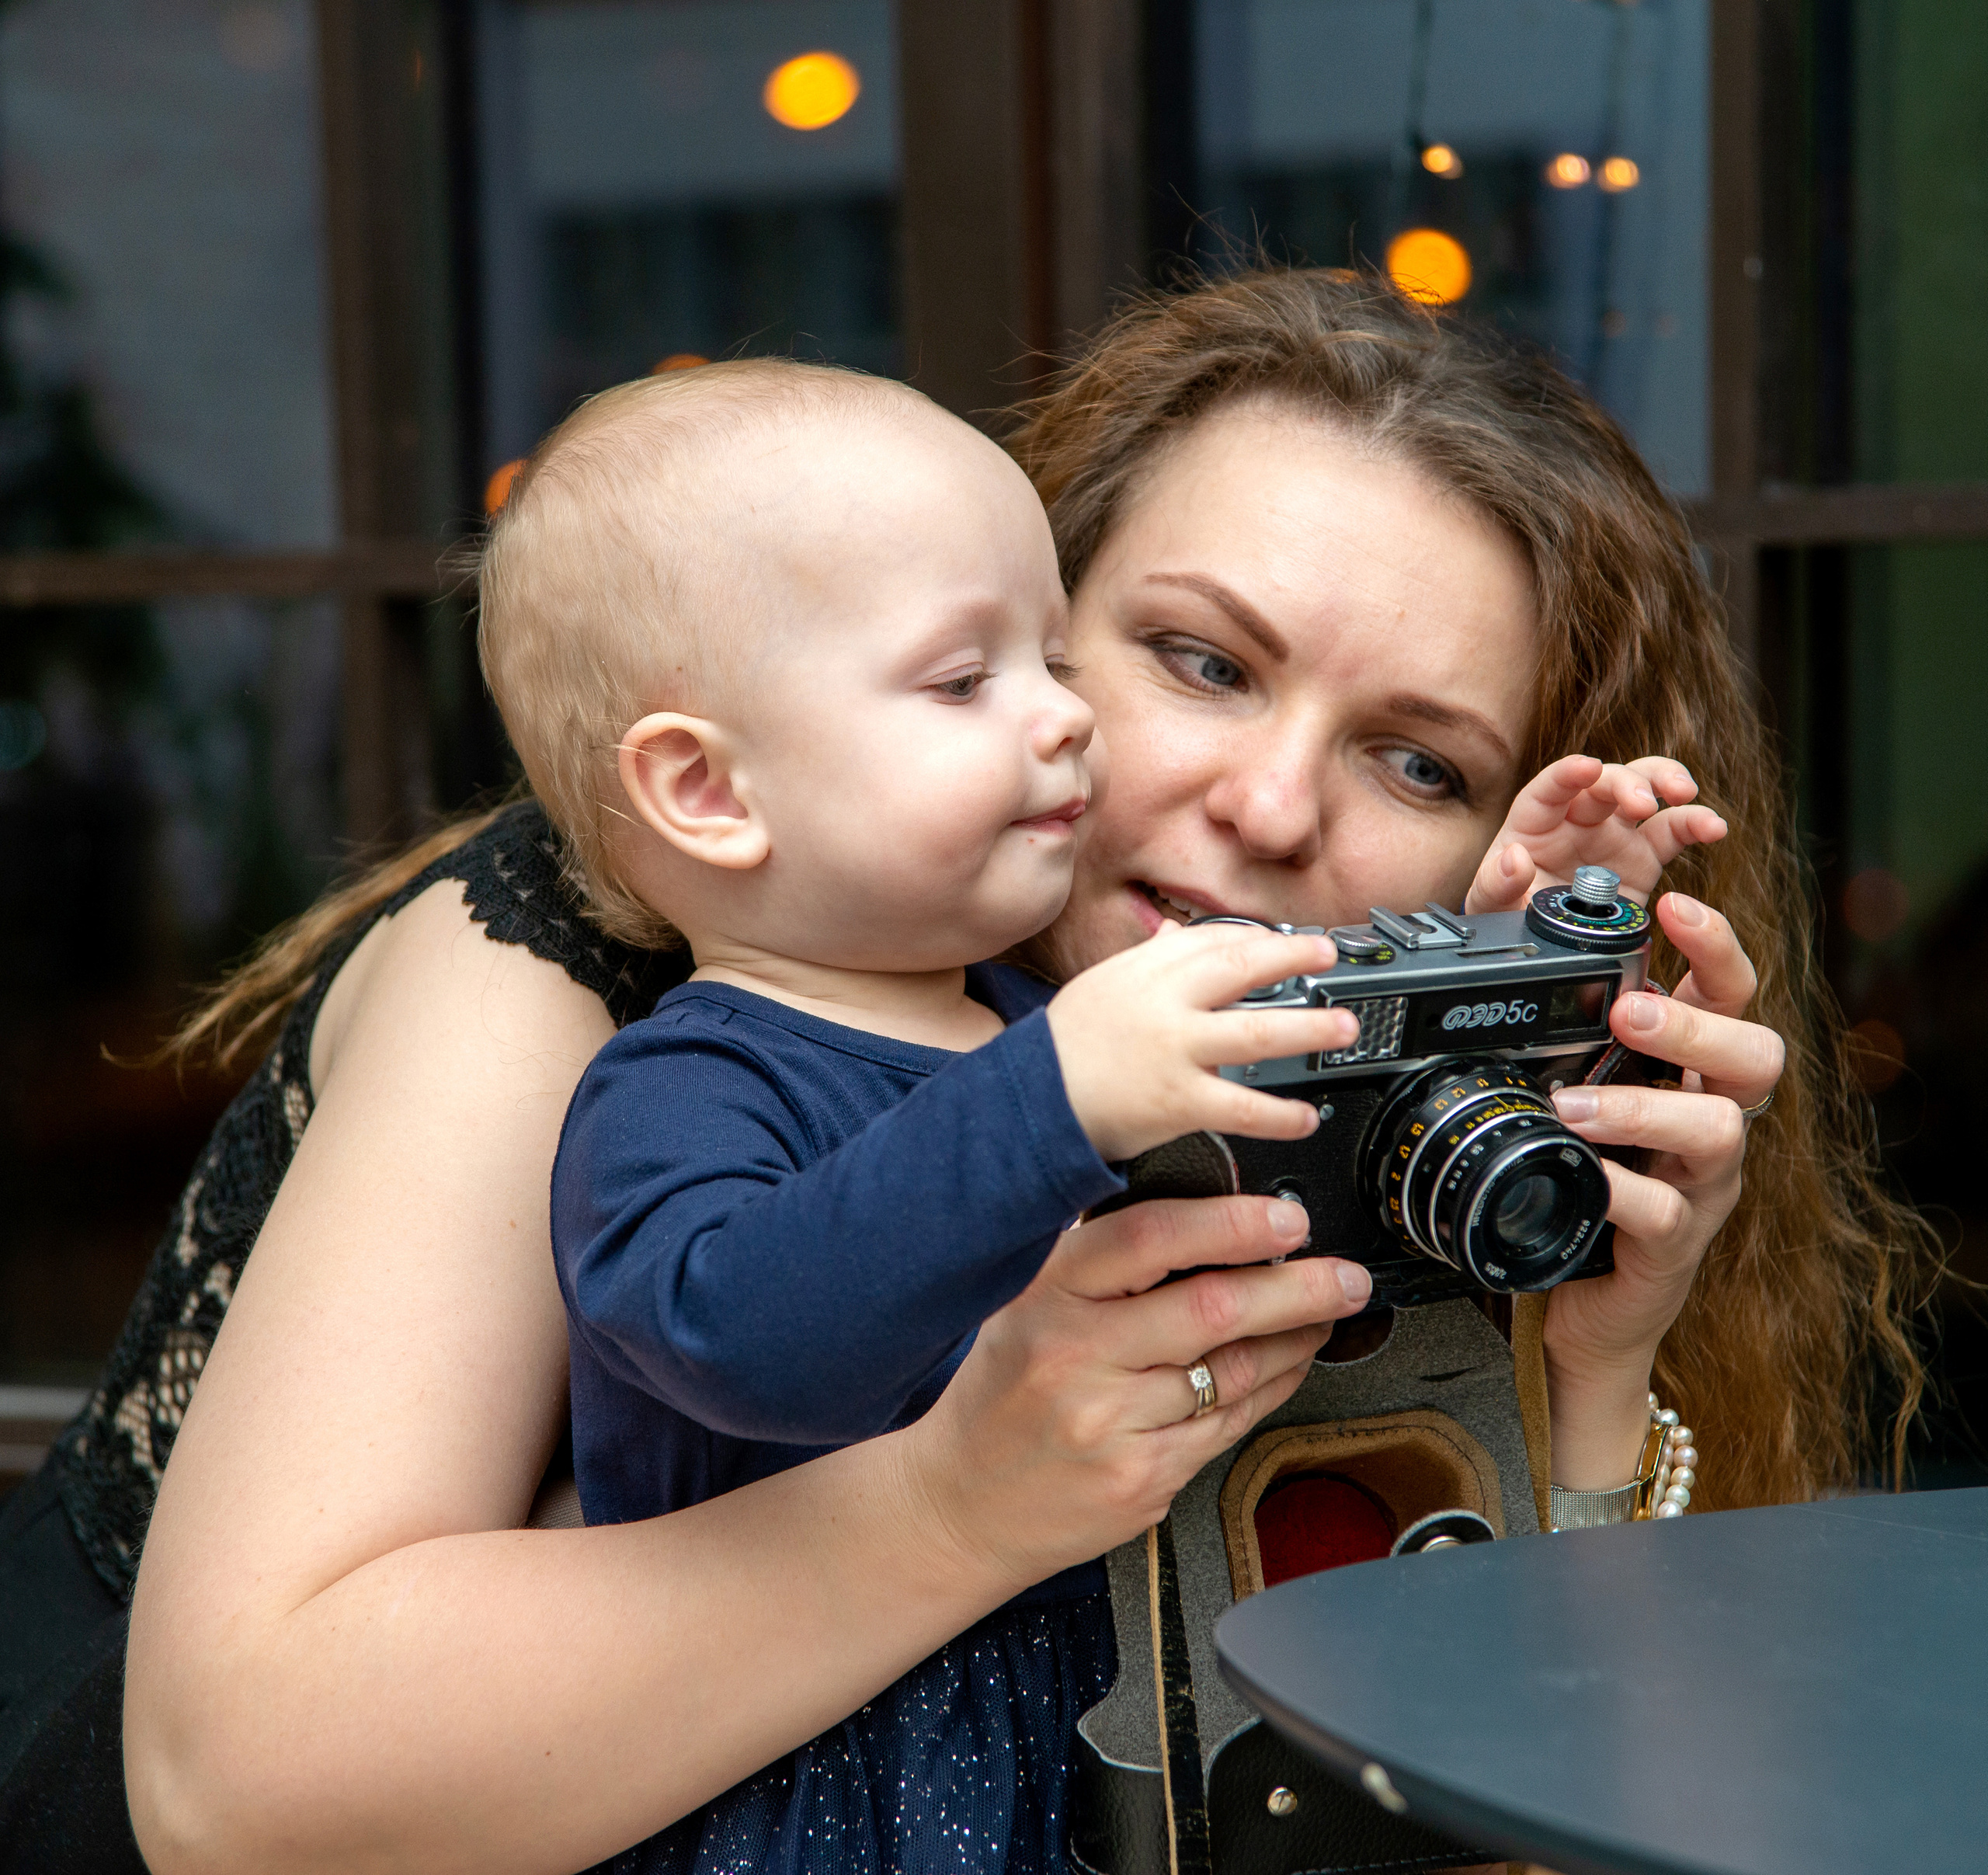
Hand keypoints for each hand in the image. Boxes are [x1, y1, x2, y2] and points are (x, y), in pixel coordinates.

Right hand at [908, 1192, 1373, 1589]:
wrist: (960, 1506)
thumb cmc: (999, 1397)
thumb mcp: (1026, 1307)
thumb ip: (1098, 1262)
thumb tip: (1203, 1213)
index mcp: (1047, 1297)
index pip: (1149, 1239)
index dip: (1230, 1222)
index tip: (1284, 1217)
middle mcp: (1076, 1357)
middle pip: (1211, 1308)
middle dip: (1296, 1285)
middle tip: (1342, 1273)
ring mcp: (1112, 1424)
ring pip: (1234, 1371)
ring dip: (1297, 1338)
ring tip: (1327, 1312)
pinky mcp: (1143, 1479)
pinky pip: (1228, 1425)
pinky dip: (1272, 1389)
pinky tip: (1290, 1366)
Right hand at [1046, 922, 1356, 1162]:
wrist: (1031, 1104)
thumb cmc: (1062, 1049)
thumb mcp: (1100, 987)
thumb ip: (1145, 961)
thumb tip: (1176, 930)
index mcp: (1143, 972)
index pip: (1209, 940)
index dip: (1256, 939)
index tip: (1287, 940)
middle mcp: (1163, 1004)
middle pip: (1240, 968)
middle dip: (1292, 956)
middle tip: (1328, 953)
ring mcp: (1175, 1051)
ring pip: (1258, 1033)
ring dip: (1310, 1029)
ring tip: (1345, 1026)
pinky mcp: (1179, 1101)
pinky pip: (1243, 1107)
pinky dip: (1281, 1114)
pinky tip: (1306, 1117)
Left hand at [1466, 754, 1728, 913]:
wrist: (1542, 949)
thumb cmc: (1509, 917)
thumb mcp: (1492, 907)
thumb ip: (1498, 885)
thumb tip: (1514, 860)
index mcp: (1535, 824)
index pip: (1550, 788)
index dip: (1567, 774)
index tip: (1586, 767)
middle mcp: (1577, 820)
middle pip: (1604, 783)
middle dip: (1626, 783)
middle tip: (1643, 801)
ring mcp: (1614, 834)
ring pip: (1644, 791)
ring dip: (1665, 784)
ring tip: (1685, 795)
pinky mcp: (1644, 857)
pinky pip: (1673, 832)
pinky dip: (1695, 823)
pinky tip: (1714, 827)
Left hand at [1536, 890, 1784, 1486]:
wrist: (1581, 1296)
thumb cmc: (1576, 1166)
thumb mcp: (1566, 1082)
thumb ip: (1552, 1019)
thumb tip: (1507, 920)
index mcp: (1690, 1066)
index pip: (1731, 991)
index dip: (1716, 945)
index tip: (1675, 903)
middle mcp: (1713, 1115)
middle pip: (1758, 1053)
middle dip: (1695, 1024)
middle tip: (1627, 1010)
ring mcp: (1702, 1181)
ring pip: (1721, 1127)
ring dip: (1645, 1106)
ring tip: (1575, 1105)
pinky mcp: (1675, 1241)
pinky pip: (1665, 1210)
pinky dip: (1621, 1190)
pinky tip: (1582, 1176)